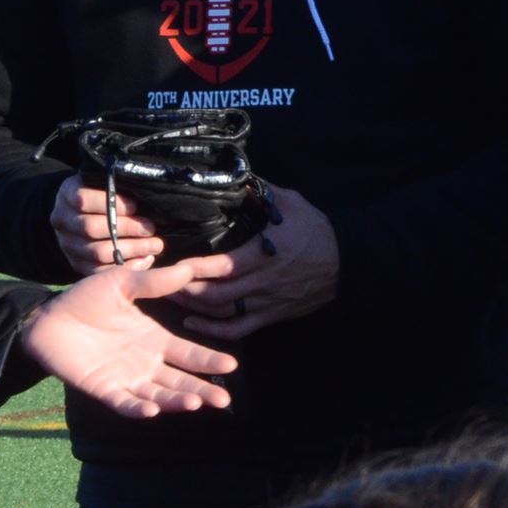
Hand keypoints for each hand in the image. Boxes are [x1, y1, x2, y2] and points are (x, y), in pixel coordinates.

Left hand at [21, 258, 239, 418]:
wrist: (47, 316)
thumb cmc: (85, 299)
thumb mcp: (122, 283)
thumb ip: (154, 282)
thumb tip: (188, 268)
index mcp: (153, 339)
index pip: (187, 354)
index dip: (208, 360)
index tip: (231, 365)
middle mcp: (144, 363)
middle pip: (179, 381)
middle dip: (201, 390)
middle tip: (224, 399)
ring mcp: (125, 378)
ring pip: (157, 395)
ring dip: (175, 401)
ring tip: (195, 403)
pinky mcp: (102, 389)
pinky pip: (123, 403)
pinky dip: (137, 408)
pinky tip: (152, 410)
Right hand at [53, 172, 164, 275]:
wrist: (82, 213)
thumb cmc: (102, 193)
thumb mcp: (104, 182)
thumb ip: (118, 184)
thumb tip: (145, 191)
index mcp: (67, 194)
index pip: (83, 200)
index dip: (112, 203)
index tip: (135, 206)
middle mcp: (62, 220)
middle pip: (91, 228)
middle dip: (126, 228)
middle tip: (150, 228)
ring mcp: (67, 244)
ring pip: (98, 252)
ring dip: (131, 249)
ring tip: (154, 245)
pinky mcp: (76, 263)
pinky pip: (100, 271)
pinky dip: (125, 266)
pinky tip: (144, 260)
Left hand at [171, 182, 339, 342]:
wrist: (347, 261)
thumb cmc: (317, 230)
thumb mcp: (291, 203)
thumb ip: (263, 191)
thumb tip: (236, 177)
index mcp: (264, 254)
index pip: (223, 267)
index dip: (195, 269)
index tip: (172, 263)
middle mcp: (262, 283)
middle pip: (215, 296)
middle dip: (184, 291)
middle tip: (160, 281)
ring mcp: (266, 303)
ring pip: (222, 314)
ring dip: (193, 308)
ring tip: (169, 297)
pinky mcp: (272, 315)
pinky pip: (239, 329)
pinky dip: (214, 331)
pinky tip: (193, 323)